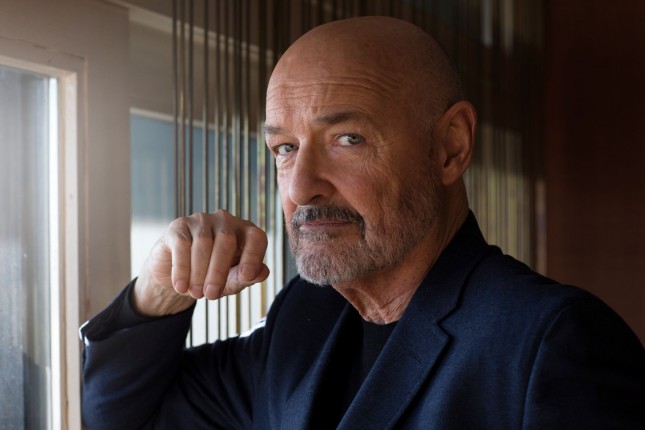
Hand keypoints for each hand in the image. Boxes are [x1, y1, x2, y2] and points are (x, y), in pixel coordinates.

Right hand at [132, 210, 269, 316]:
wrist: (179, 277)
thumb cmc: (212, 276)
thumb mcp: (231, 281)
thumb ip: (246, 278)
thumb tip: (263, 273)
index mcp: (245, 232)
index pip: (257, 237)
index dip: (253, 256)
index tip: (246, 277)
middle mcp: (226, 221)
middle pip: (227, 240)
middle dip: (219, 271)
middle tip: (211, 295)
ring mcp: (202, 220)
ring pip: (203, 242)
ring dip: (199, 272)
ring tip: (196, 293)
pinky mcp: (179, 225)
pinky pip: (182, 244)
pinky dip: (182, 268)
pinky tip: (181, 286)